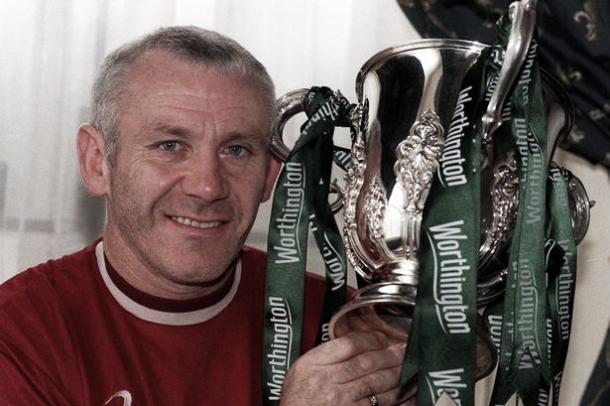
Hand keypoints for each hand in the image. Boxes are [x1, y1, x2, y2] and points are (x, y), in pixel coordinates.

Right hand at [279, 331, 415, 405]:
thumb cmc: (296, 403)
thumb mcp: (300, 373)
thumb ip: (324, 358)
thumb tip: (354, 346)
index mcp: (312, 365)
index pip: (348, 344)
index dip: (370, 339)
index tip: (382, 337)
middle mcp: (326, 381)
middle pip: (366, 361)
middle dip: (390, 354)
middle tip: (405, 348)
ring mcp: (340, 400)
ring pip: (376, 382)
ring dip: (397, 373)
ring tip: (410, 366)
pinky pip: (380, 404)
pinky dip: (397, 398)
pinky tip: (406, 392)